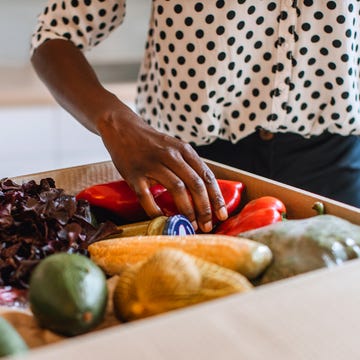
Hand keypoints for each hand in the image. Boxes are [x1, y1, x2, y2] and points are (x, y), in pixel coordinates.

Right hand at [97, 103, 227, 231]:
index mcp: (184, 150)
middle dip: (204, 208)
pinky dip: (155, 210)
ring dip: (186, 211)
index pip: (206, 176)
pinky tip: (161, 219)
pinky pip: (146, 196)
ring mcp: (152, 164)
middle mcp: (170, 156)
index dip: (216, 197)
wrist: (123, 128)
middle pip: (194, 184)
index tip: (221, 214)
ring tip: (190, 225)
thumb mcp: (175, 147)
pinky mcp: (134, 173)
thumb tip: (203, 193)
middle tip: (207, 226)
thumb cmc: (152, 143)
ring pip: (176, 189)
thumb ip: (188, 166)